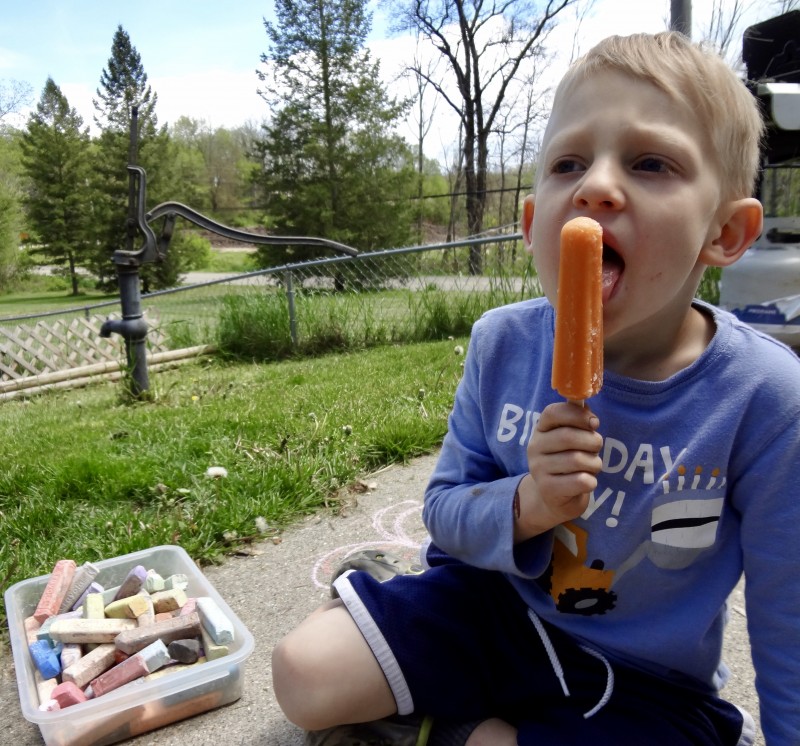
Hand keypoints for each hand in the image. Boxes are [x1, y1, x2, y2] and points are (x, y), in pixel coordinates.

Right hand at [515, 402, 602, 540]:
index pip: (552, 412)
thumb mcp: (571, 438)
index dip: (577, 414)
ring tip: (591, 467)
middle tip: (597, 447)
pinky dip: (591, 481)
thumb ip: (579, 422)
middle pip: (568, 436)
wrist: (555, 498)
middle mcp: (534, 447)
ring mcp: (538, 469)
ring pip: (578, 460)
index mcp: (540, 429)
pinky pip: (580, 481)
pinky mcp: (548, 489)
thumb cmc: (568, 462)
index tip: (594, 423)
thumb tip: (589, 413)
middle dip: (592, 441)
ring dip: (594, 463)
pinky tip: (586, 482)